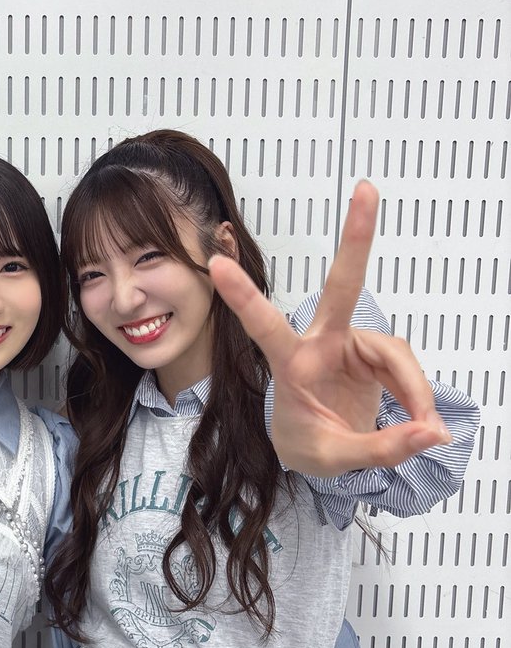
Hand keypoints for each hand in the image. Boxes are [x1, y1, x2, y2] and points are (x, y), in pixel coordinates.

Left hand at [208, 181, 450, 476]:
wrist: (315, 450)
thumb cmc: (308, 445)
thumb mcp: (335, 458)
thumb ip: (381, 447)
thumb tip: (431, 431)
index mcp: (292, 365)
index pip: (264, 326)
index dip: (243, 296)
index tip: (217, 263)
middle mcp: (321, 343)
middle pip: (341, 286)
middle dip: (356, 238)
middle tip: (365, 188)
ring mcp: (350, 344)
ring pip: (395, 353)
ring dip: (414, 391)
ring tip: (423, 431)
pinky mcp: (374, 353)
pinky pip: (407, 370)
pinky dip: (419, 398)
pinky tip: (422, 424)